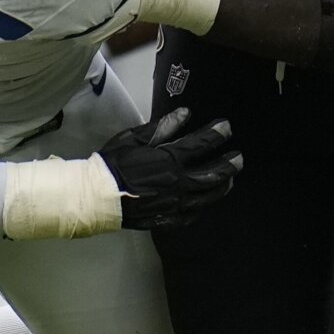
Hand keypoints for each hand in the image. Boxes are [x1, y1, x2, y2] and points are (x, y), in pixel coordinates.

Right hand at [97, 108, 240, 228]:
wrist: (95, 196)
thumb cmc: (111, 165)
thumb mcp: (133, 139)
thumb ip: (161, 127)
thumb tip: (185, 114)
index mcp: (169, 160)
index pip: (201, 144)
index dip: (217, 134)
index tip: (226, 127)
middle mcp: (178, 183)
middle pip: (213, 174)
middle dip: (229, 164)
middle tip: (239, 158)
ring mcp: (175, 204)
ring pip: (207, 196)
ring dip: (222, 186)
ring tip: (228, 180)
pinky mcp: (167, 219)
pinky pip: (191, 215)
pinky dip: (200, 207)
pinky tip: (202, 202)